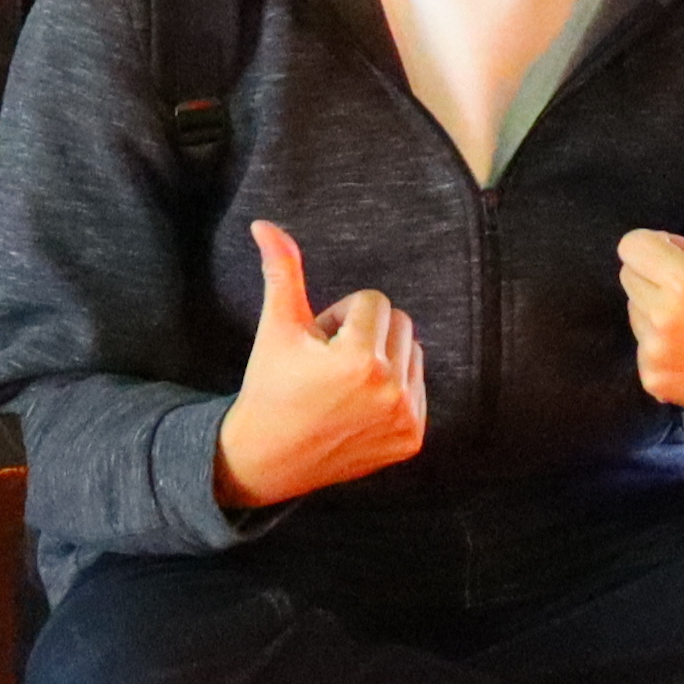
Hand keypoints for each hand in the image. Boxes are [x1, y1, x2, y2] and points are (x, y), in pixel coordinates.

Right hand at [210, 220, 426, 507]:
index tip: (317, 345)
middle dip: (365, 334)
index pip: (373, 302)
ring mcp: (404, 419)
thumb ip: (282, 271)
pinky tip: (358, 408)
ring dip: (383, 358)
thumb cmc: (270, 386)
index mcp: (360, 360)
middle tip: (329, 364)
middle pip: (399, 323)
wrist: (268, 458)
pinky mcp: (412, 439)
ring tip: (344, 386)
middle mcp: (390, 391)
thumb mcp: (276, 327)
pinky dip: (394, 390)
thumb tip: (264, 224)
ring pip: (412, 352)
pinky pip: (418, 388)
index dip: (339, 317)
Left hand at [617, 140, 683, 421]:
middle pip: (630, 276)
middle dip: (658, 274)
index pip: (631, 246)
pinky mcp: (654, 381)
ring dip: (657, 309)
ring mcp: (658, 354)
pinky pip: (639, 347)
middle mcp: (667, 320)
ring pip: (634, 311)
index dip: (661, 245)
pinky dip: (660, 345)